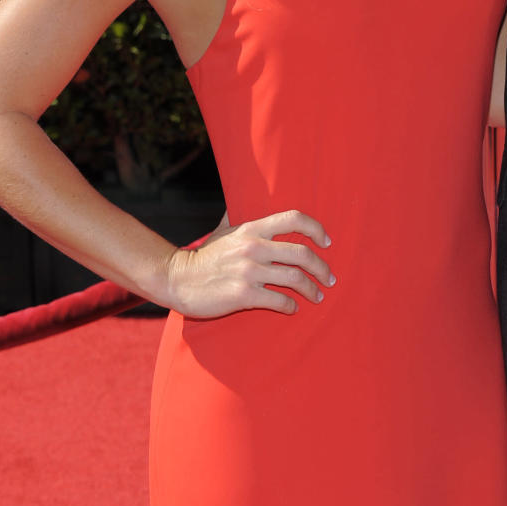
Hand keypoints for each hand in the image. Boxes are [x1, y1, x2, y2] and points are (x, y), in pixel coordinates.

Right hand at [161, 209, 333, 318]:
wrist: (177, 279)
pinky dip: (290, 306)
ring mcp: (249, 272)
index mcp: (252, 229)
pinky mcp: (243, 295)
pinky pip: (279, 301)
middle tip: (329, 279)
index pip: (294, 219)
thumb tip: (244, 197)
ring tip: (317, 297)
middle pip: (302, 254)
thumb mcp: (222, 230)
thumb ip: (239, 216)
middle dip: (322, 268)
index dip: (316, 229)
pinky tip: (292, 308)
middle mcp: (253, 247)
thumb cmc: (204, 256)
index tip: (327, 242)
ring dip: (311, 290)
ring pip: (295, 279)